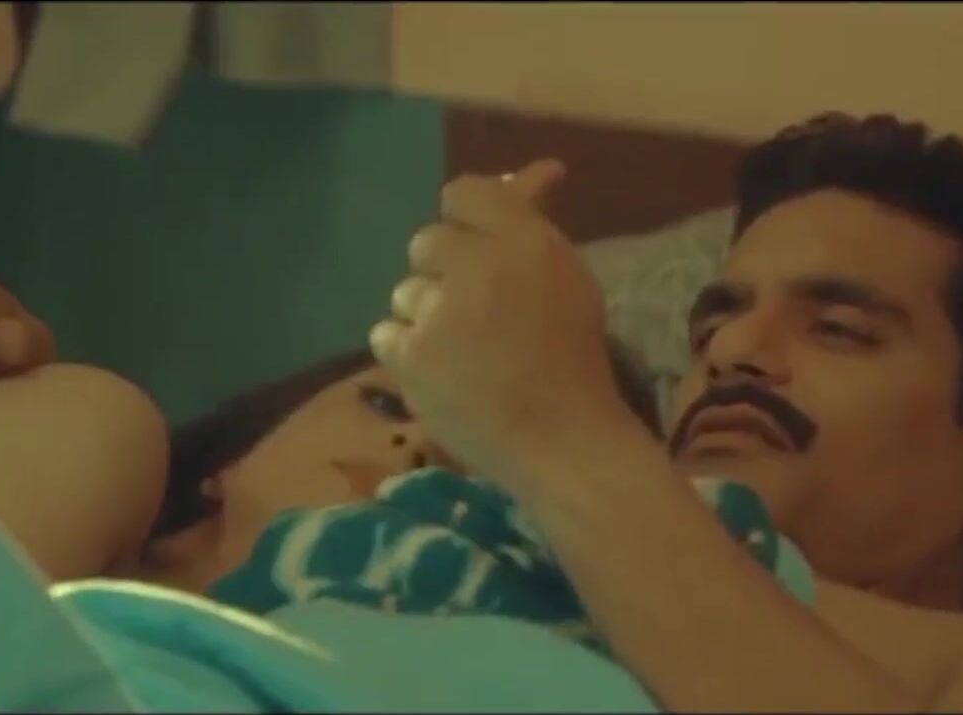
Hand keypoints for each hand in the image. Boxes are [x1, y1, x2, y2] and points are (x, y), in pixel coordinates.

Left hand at [370, 160, 630, 495]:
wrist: (563, 441)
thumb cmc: (576, 362)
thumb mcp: (571, 279)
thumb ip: (535, 226)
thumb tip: (533, 171)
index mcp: (526, 241)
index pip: (465, 193)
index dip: (464, 219)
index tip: (478, 246)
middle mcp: (478, 264)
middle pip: (427, 241)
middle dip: (443, 272)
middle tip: (471, 311)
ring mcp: (438, 311)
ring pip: (406, 292)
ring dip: (426, 316)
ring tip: (460, 354)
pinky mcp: (410, 355)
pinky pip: (386, 334)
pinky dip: (406, 352)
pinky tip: (438, 373)